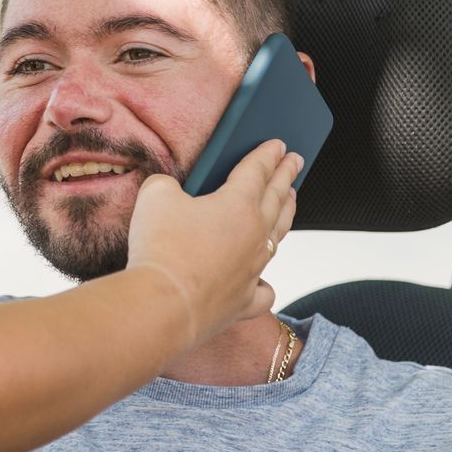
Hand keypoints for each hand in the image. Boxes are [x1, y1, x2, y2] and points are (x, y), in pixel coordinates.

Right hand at [127, 140, 301, 342]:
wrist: (162, 306)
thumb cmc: (161, 250)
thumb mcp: (156, 195)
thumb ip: (166, 184)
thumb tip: (168, 190)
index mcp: (239, 203)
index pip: (258, 170)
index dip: (268, 154)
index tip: (279, 145)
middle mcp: (255, 235)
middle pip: (277, 197)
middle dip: (286, 175)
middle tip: (295, 161)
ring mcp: (253, 270)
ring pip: (277, 237)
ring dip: (285, 214)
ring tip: (288, 201)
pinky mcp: (243, 302)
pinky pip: (263, 291)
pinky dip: (264, 284)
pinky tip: (261, 280)